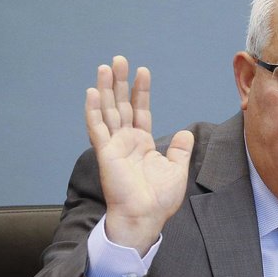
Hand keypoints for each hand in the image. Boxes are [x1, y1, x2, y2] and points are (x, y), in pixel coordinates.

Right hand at [85, 55, 193, 255]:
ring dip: (105, 89)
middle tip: (119, 59)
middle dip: (120, 82)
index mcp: (142, 143)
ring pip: (107, 111)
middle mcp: (126, 141)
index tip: (142, 71)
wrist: (146, 217)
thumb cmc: (160, 199)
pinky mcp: (106, 153)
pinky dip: (93, 110)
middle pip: (121, 104)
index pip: (140, 110)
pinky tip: (91, 92)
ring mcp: (114, 146)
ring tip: (106, 67)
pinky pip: (97, 128)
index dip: (140, 91)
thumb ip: (180, 149)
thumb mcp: (177, 169)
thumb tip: (186, 132)